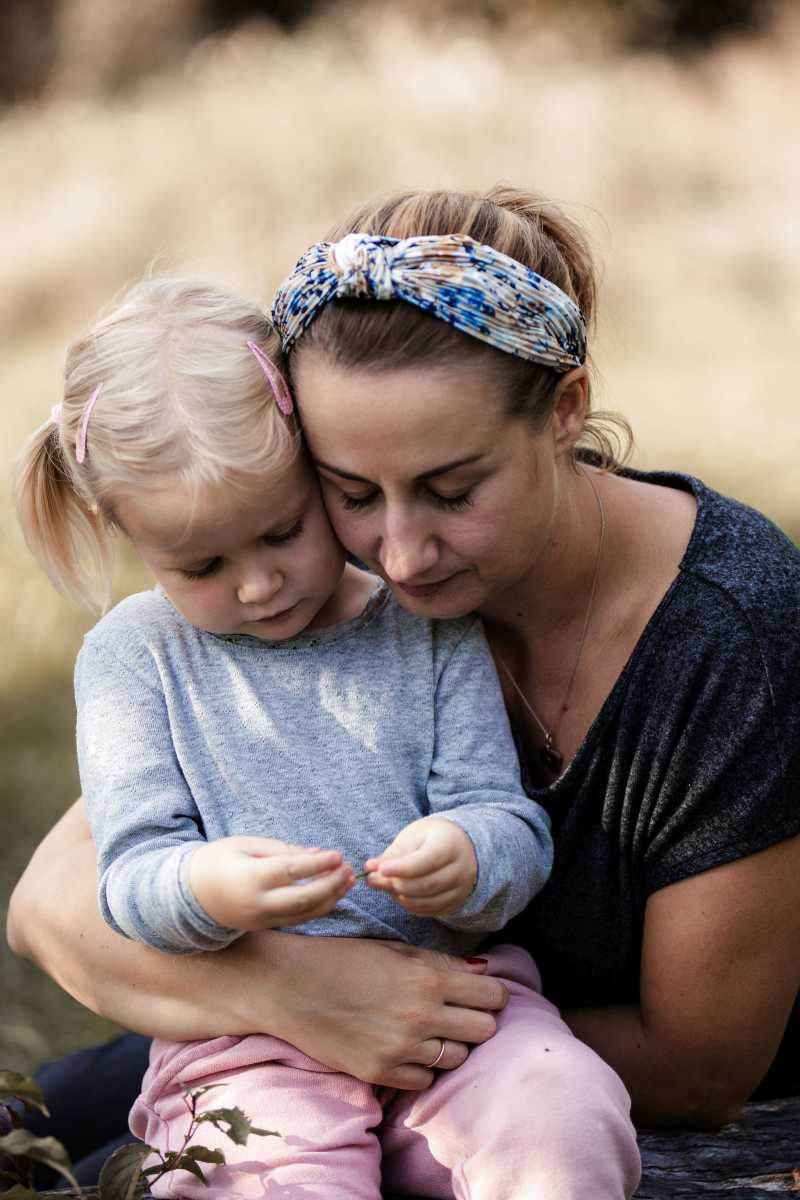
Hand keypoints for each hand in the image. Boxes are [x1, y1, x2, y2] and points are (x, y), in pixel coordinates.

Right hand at [189, 836, 354, 930]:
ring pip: (304, 914)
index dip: (318, 864)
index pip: (291, 871)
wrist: (192, 894)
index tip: (338, 855)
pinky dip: (318, 908)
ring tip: (349, 881)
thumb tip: (317, 854)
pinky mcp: (264, 927)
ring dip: (330, 898)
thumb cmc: (218, 860)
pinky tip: (333, 894)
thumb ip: (281, 849)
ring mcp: (261, 919)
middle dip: (330, 885)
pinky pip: (297, 920)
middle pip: (303, 899)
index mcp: (250, 877)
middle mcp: (257, 903)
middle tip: (349, 869)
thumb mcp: (244, 844)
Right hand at [247, 934, 506, 1088]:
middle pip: (483, 1030)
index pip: (492, 996)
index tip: (484, 994)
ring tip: (429, 1031)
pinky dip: (421, 1066)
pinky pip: (424, 1080)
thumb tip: (484, 971)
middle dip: (477, 1020)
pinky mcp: (380, 1073)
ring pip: (457, 1058)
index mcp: (428, 979)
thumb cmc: (343, 959)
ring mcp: (401, 1049)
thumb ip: (441, 963)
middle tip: (459, 1013)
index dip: (493, 994)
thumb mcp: (395, 950)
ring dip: (449, 1045)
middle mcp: (421, 1017)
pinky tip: (405, 1048)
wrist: (290, 986)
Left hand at [364, 817, 476, 916]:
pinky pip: (427, 911)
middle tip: (372, 879)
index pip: (426, 861)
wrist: (460, 846)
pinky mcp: (455, 903)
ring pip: (425, 902)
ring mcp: (461, 890)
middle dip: (395, 885)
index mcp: (451, 845)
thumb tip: (370, 868)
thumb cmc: (432, 837)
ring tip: (383, 884)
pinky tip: (397, 893)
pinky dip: (408, 905)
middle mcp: (462, 869)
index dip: (401, 868)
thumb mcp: (413, 836)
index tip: (380, 869)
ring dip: (399, 896)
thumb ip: (393, 854)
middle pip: (425, 885)